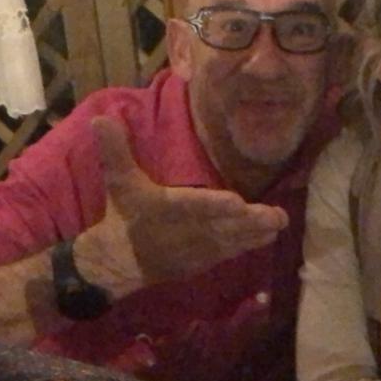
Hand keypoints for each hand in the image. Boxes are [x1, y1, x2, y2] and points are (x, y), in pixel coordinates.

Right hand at [74, 116, 287, 297]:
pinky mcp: (202, 262)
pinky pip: (227, 254)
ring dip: (255, 234)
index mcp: (166, 209)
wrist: (117, 262)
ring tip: (279, 224)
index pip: (192, 206)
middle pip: (221, 226)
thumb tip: (101, 118)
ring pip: (230, 241)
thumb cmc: (123, 217)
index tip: (235, 202)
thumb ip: (115, 150)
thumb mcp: (118, 182)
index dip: (213, 205)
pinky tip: (267, 238)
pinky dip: (247, 246)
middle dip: (249, 222)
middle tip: (276, 216)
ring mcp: (196, 249)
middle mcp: (185, 231)